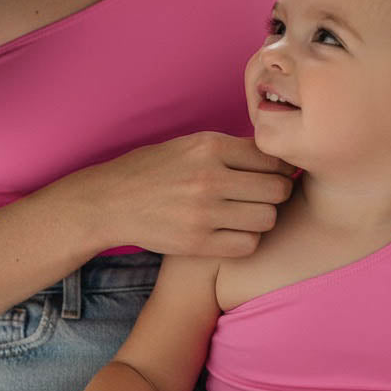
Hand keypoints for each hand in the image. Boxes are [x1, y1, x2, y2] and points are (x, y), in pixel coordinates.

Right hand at [84, 131, 296, 257]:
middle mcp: (209, 178)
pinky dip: (246, 240)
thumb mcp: (188, 145)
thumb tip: (277, 157)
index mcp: (209, 146)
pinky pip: (247, 244)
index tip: (273, 174)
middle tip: (265, 196)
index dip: (280, 167)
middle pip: (277, 189)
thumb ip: (229, 149)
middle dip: (276, 193)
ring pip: (266, 218)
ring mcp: (203, 213)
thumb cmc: (153, 170)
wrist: (110, 201)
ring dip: (262, 218)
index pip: (272, 157)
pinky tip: (233, 232)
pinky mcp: (197, 243)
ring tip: (247, 214)